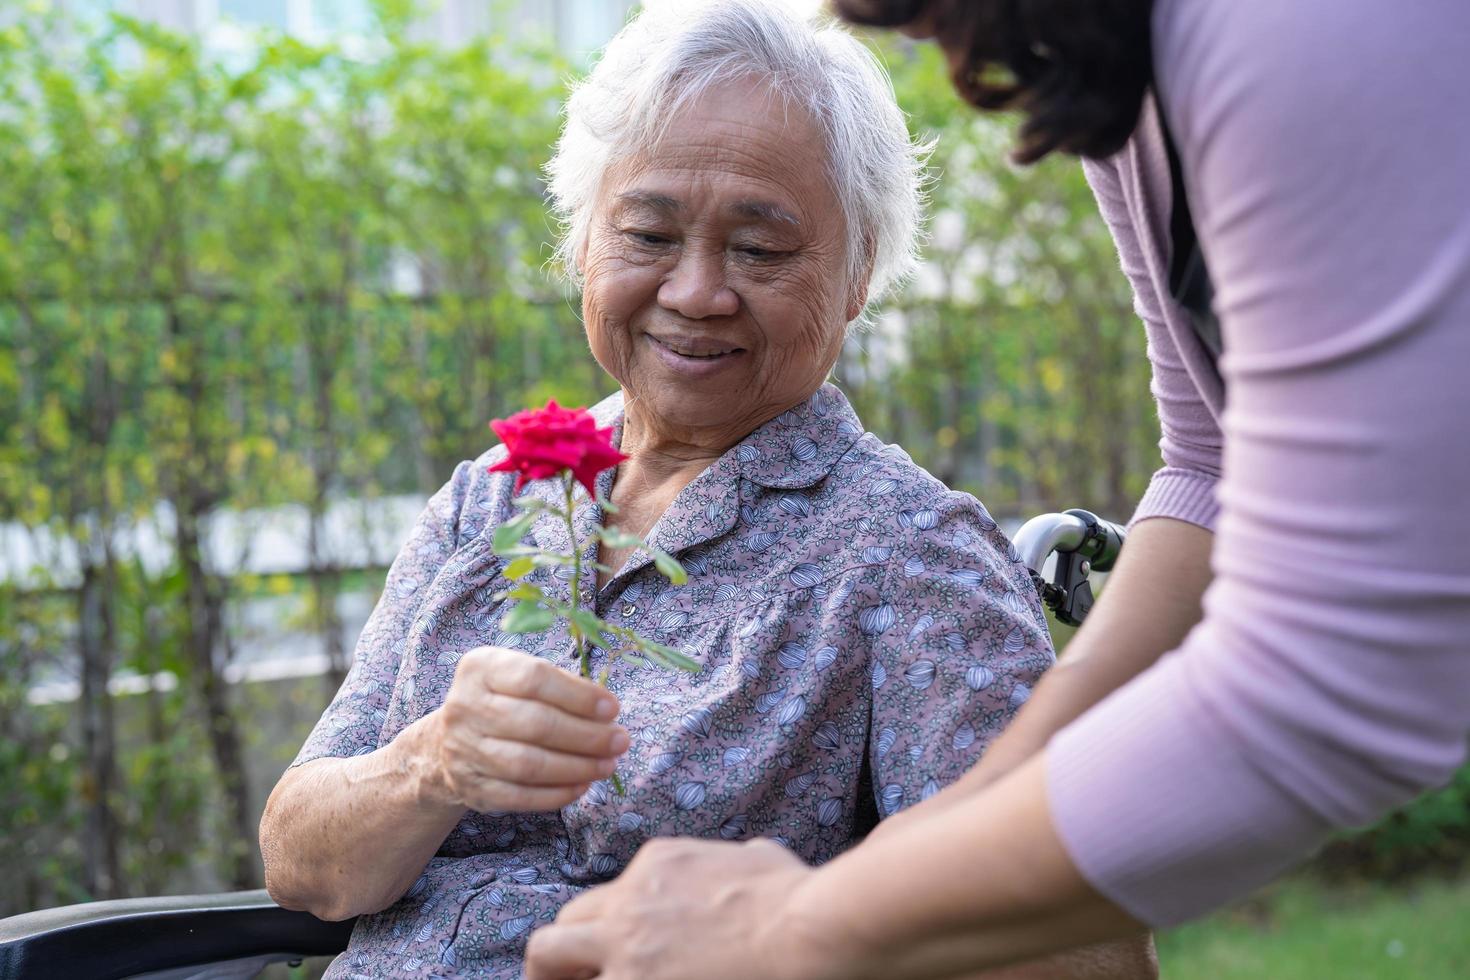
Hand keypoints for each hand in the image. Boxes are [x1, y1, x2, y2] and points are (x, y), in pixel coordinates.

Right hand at [422, 646, 628, 811]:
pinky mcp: (472, 788)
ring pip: (529, 764)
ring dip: (577, 767)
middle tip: (620, 741)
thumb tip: (606, 713)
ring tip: (608, 765)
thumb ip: (559, 685)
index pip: (534, 678)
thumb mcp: (519, 676)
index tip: (612, 708)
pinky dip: (556, 794)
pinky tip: (582, 786)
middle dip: (586, 735)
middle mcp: (466, 707)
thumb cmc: (502, 700)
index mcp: (481, 669)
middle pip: (535, 724)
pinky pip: (520, 796)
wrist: (448, 742)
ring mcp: (465, 750)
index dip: (579, 695)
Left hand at [524, 837, 855, 979]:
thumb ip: (729, 862)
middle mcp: (629, 903)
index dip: (601, 935)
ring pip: (548, 960)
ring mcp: (627, 947)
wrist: (804, 928)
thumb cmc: (795, 894)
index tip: (611, 958)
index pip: (601, 903)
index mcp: (655, 865)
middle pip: (556, 932)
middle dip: (556, 964)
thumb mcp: (755, 856)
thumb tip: (744, 863)